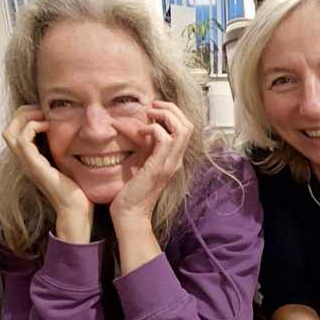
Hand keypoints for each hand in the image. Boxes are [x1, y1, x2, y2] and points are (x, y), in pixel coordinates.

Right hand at [2, 105, 92, 241]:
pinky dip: (32, 127)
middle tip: (40, 110)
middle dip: (22, 114)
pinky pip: (23, 140)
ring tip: (42, 115)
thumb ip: (65, 151)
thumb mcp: (68, 164)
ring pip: (10, 133)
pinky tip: (48, 126)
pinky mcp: (34, 166)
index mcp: (32, 161)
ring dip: (25, 118)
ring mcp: (28, 164)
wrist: (76, 209)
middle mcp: (26, 162)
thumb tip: (76, 136)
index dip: (25, 118)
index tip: (44, 113)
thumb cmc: (77, 191)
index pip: (15, 133)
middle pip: (8, 130)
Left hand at [109, 101, 193, 233]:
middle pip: (188, 125)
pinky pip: (165, 139)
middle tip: (153, 106)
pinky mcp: (159, 168)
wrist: (130, 214)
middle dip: (171, 108)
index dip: (173, 113)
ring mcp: (170, 164)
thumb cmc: (132, 191)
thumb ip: (149, 147)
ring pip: (182, 129)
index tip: (153, 109)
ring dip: (164, 115)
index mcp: (174, 158)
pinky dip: (154, 129)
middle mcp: (176, 160)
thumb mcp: (143, 162)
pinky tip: (141, 132)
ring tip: (149, 114)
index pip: (186, 128)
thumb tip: (146, 128)